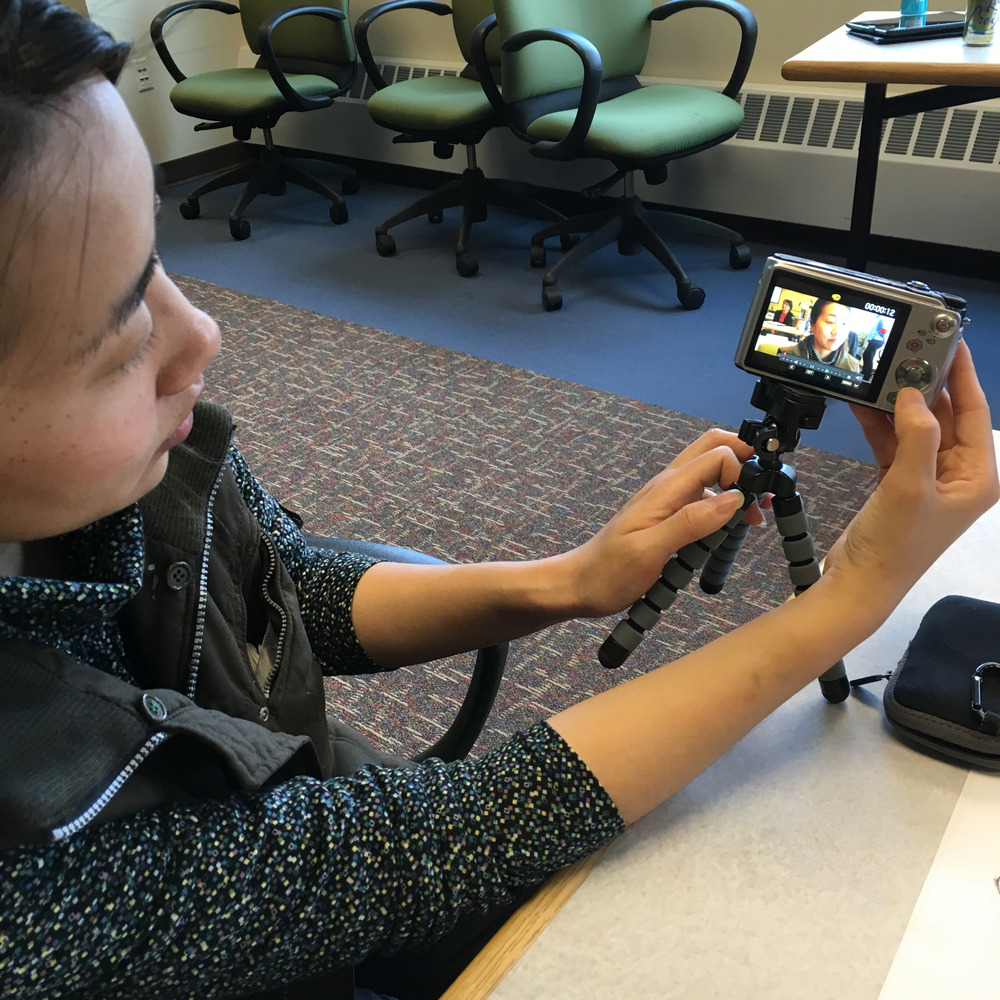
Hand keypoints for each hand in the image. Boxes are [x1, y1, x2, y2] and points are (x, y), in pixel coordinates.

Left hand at [555, 428, 760, 618]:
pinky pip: (703, 498)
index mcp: (665, 488)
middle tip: (765, 495)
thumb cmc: (608, 572)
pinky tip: (731, 531)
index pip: (716, 455)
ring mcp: (668, 499)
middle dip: (746, 461)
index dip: (742, 471)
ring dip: (738, 485)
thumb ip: (690, 523)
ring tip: (755, 517)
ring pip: (711, 472)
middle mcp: (669, 486)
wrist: (579, 585)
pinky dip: (725, 506)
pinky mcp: (669, 515)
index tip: (755, 505)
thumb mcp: (649, 551)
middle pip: (714, 449)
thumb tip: (733, 499)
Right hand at [823, 341, 998, 616]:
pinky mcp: (899, 484)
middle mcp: (958, 474)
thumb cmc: (895, 544)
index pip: (974, 411)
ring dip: (897, 402)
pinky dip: (879, 423)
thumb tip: (912, 394)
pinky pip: (893, 443)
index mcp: (978, 475)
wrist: (860, 585)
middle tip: (905, 350)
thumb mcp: (910, 486)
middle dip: (925, 383)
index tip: (948, 339)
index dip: (961, 373)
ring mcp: (928, 479)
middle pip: (945, 415)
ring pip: (916, 427)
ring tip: (880, 371)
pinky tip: (862, 402)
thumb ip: (916, 435)